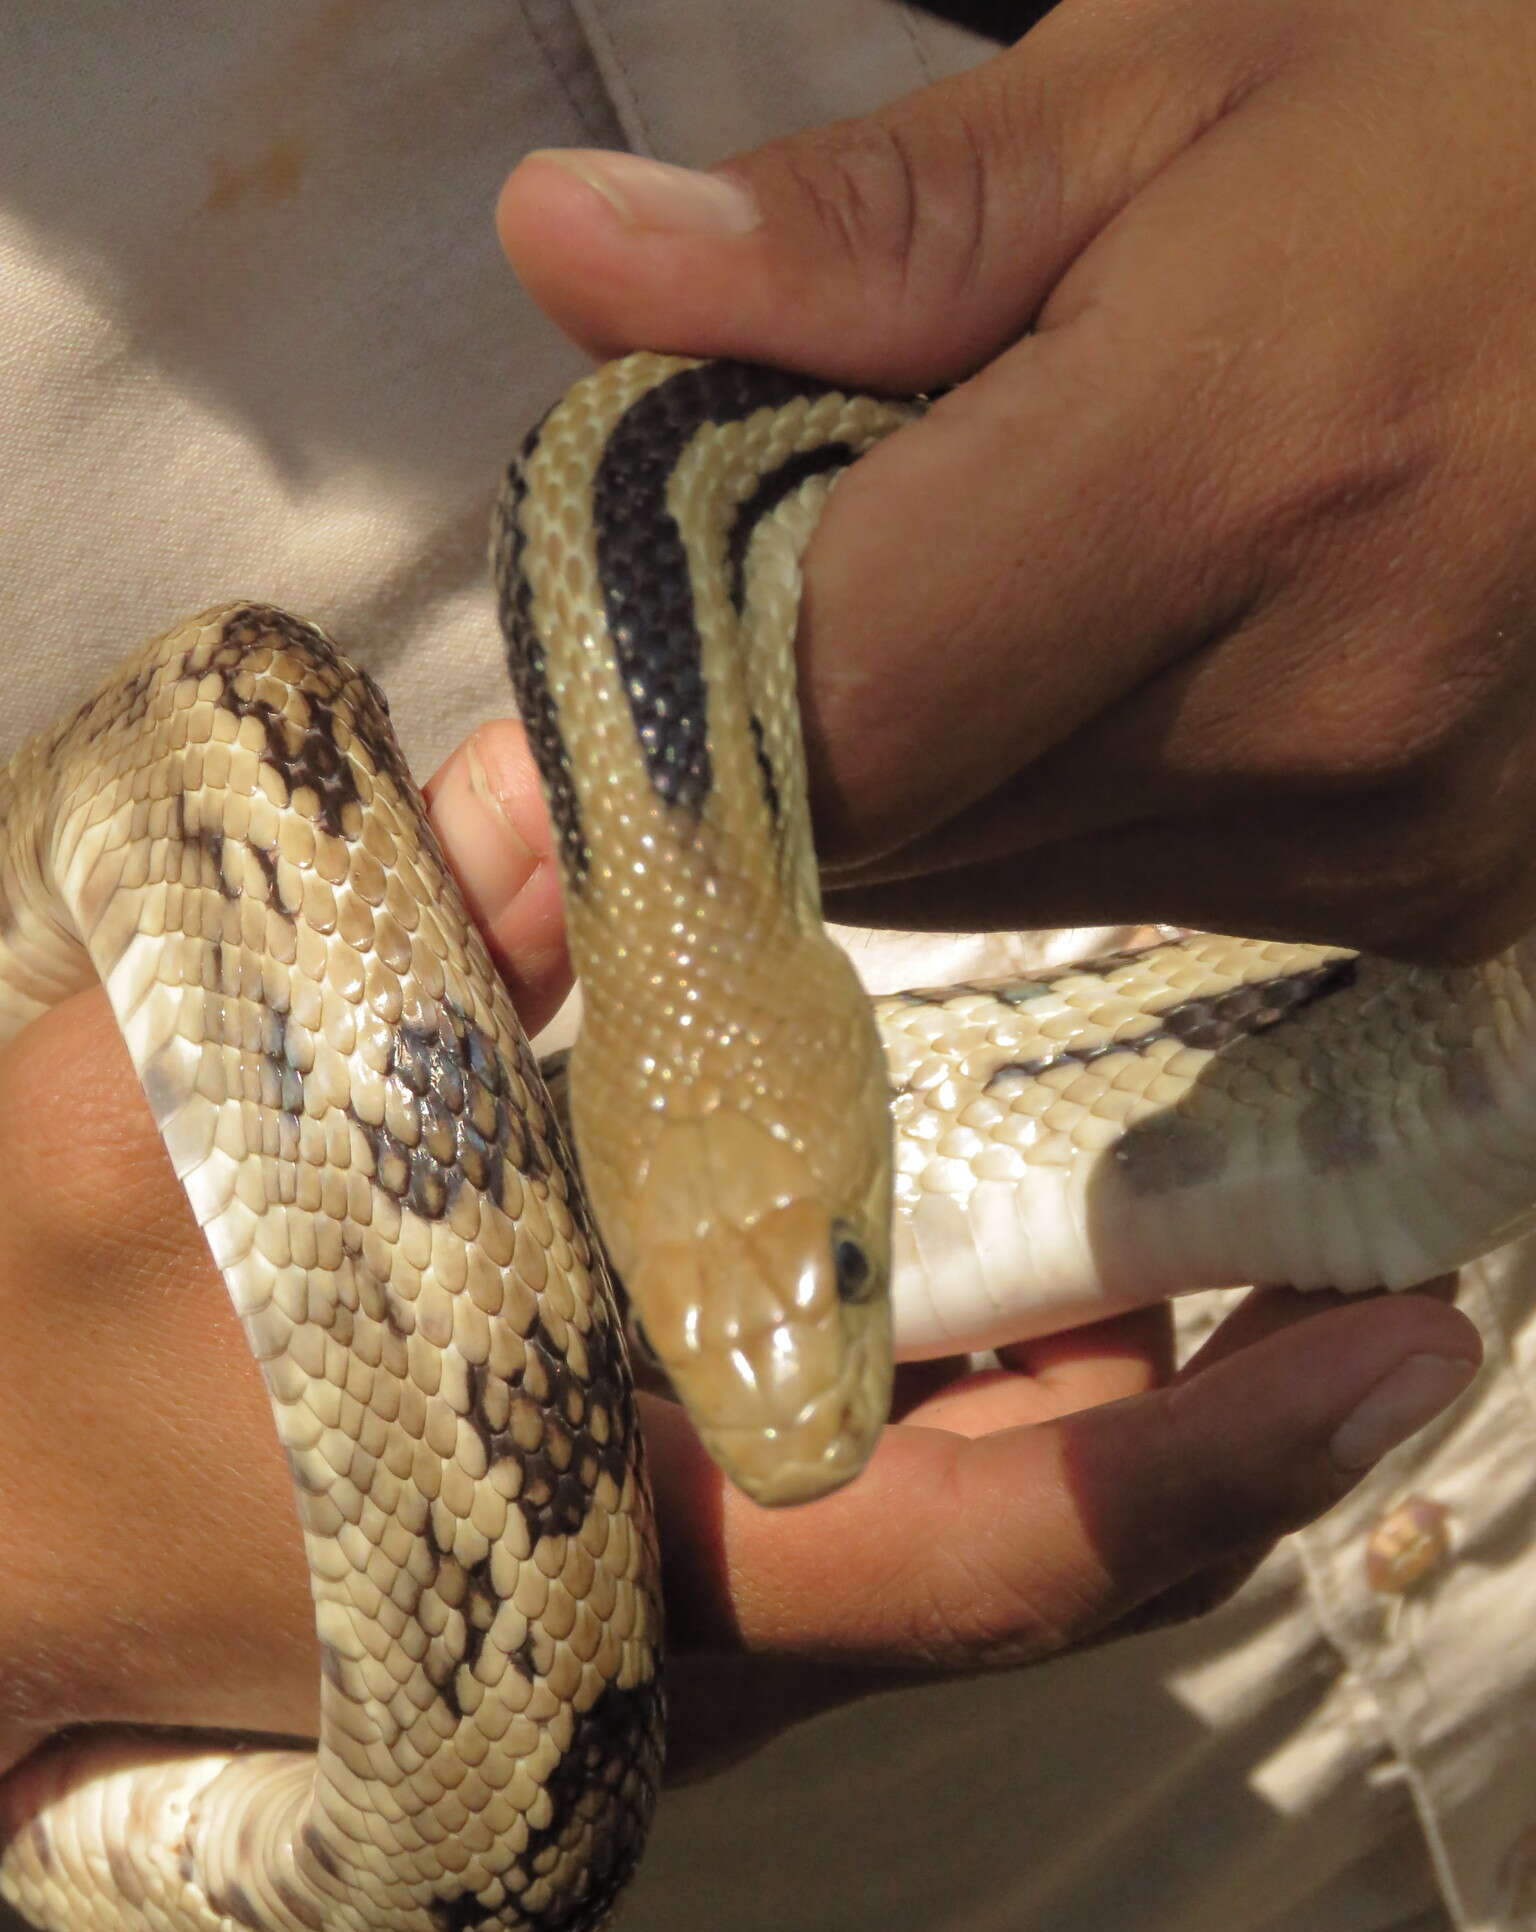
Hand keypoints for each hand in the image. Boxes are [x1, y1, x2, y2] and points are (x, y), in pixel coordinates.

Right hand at [0, 728, 1479, 1788]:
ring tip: (1221, 1229)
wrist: (4, 1526)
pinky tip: (1037, 1278)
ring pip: (980, 1546)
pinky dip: (995, 1411)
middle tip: (1356, 1237)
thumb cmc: (75, 1322)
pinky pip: (895, 1531)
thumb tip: (596, 773)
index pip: (969, 1537)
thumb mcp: (206, 1094)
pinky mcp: (665, 1613)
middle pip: (1033, 1550)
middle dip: (1209, 1403)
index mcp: (592, 1528)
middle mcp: (683, 1633)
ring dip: (1120, 1396)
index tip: (1398, 1341)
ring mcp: (687, 1646)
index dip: (1207, 1459)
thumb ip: (413, 926)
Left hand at [497, 0, 1535, 961]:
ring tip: (999, 566)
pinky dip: (1037, 796)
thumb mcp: (1166, 87)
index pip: (836, 706)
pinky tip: (1114, 649)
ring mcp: (1386, 833)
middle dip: (768, 713)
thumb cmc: (1458, 115)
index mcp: (1244, 462)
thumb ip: (859, 225)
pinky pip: (1106, 891)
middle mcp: (1318, 710)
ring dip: (909, 758)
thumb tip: (566, 261)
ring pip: (984, 879)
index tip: (564, 694)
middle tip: (802, 540)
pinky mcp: (1423, 892)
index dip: (654, 721)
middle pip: (890, 822)